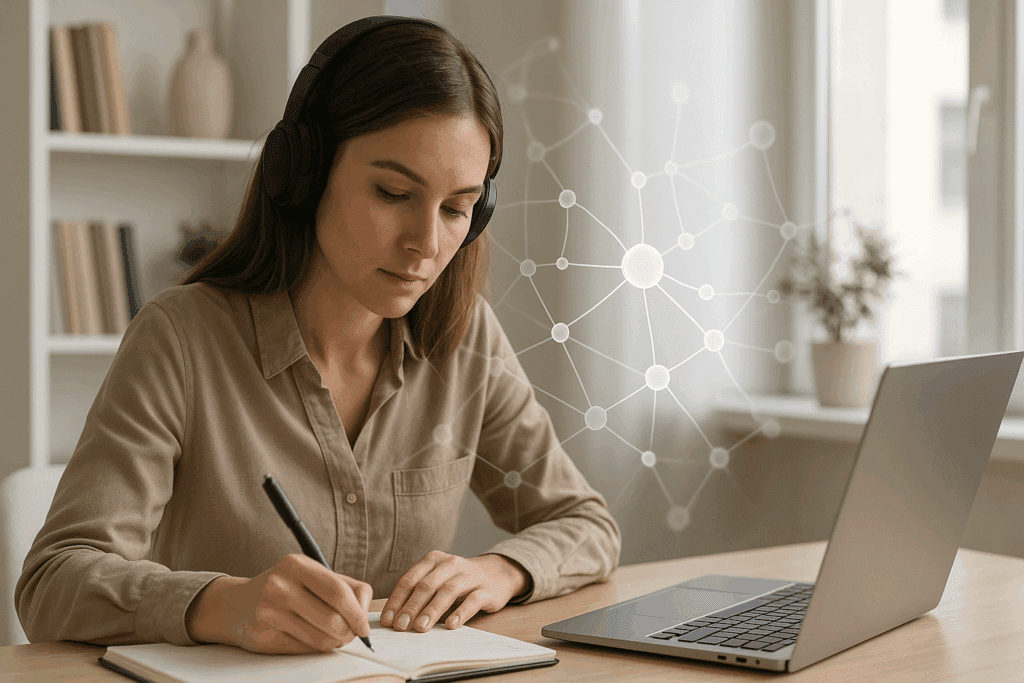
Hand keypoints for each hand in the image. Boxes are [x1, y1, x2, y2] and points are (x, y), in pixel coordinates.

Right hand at [185, 553, 372, 653]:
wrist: (236, 604)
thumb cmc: (286, 589)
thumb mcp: (312, 576)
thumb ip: (346, 587)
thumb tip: (364, 614)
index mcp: (296, 564)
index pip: (338, 592)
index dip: (357, 613)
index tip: (364, 627)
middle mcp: (279, 585)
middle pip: (333, 619)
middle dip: (348, 633)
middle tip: (349, 635)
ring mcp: (268, 611)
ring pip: (321, 639)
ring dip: (333, 643)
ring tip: (331, 637)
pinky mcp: (262, 636)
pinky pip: (304, 650)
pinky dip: (314, 649)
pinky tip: (308, 638)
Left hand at [380, 551, 529, 631]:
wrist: (497, 573)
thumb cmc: (459, 581)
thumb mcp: (438, 579)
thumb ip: (419, 592)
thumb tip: (394, 618)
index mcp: (434, 559)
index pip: (410, 580)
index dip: (397, 600)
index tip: (387, 620)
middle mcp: (450, 564)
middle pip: (427, 585)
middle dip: (411, 607)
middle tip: (400, 627)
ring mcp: (469, 575)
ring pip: (448, 591)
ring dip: (432, 610)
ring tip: (421, 628)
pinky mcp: (486, 590)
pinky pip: (472, 600)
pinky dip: (461, 613)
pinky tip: (451, 625)